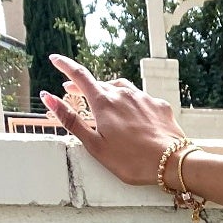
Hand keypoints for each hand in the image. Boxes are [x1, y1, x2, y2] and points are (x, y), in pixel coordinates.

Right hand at [40, 53, 183, 184]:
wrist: (173, 163)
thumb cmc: (133, 160)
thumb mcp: (95, 146)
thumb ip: (71, 121)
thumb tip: (50, 98)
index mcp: (104, 103)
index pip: (79, 76)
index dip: (65, 65)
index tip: (55, 59)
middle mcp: (123, 94)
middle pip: (99, 84)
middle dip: (84, 86)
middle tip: (74, 92)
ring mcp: (143, 98)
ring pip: (120, 88)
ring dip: (108, 92)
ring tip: (103, 102)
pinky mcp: (159, 105)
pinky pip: (140, 98)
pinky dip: (131, 103)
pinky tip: (133, 114)